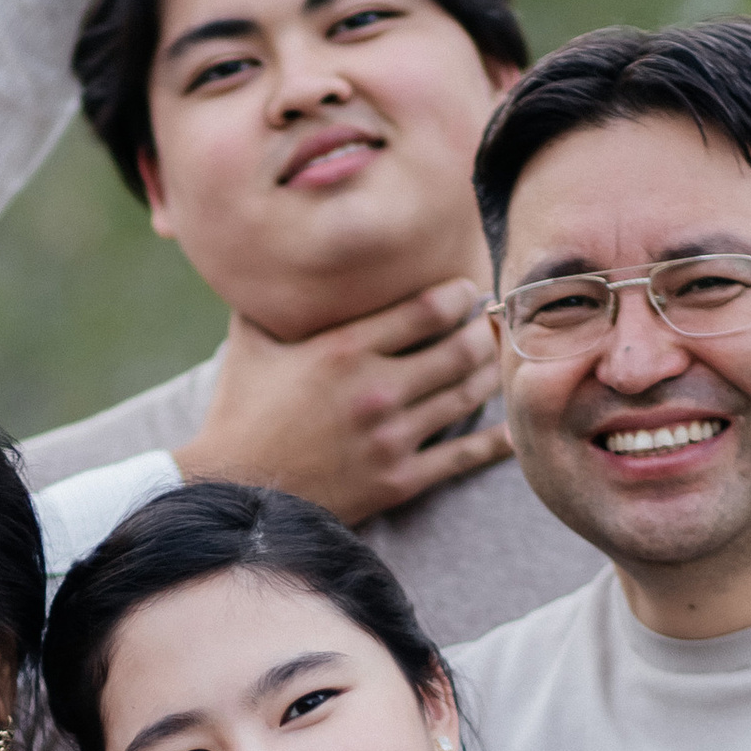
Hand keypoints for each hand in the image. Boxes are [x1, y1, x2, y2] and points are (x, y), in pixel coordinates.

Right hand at [180, 290, 506, 524]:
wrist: (236, 496)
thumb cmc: (239, 415)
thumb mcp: (249, 345)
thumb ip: (269, 298)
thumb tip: (269, 254)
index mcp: (343, 350)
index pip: (427, 309)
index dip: (457, 294)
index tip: (465, 290)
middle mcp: (375, 390)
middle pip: (459, 349)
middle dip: (482, 331)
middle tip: (488, 323)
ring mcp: (391, 437)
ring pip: (466, 395)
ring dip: (489, 374)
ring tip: (493, 360)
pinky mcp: (399, 480)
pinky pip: (461, 457)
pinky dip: (494, 443)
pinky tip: (514, 430)